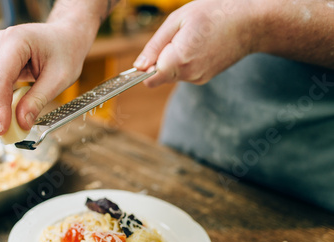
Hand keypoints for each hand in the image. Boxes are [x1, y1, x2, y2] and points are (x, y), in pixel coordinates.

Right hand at [0, 22, 89, 134]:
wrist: (67, 37)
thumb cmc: (66, 51)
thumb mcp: (59, 79)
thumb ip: (38, 100)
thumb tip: (21, 122)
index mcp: (17, 40)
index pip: (0, 77)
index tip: (2, 127)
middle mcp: (1, 42)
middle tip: (1, 133)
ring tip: (3, 128)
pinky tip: (4, 117)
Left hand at [134, 0, 257, 86]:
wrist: (252, 22)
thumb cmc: (216, 13)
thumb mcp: (178, 19)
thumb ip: (155, 45)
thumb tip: (138, 66)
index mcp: (180, 60)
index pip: (148, 79)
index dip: (144, 68)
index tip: (149, 55)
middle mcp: (189, 75)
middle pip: (159, 75)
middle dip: (160, 59)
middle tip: (178, 36)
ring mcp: (199, 79)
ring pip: (172, 74)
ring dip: (173, 59)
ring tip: (192, 38)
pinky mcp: (205, 78)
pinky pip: (184, 73)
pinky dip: (185, 61)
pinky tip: (199, 45)